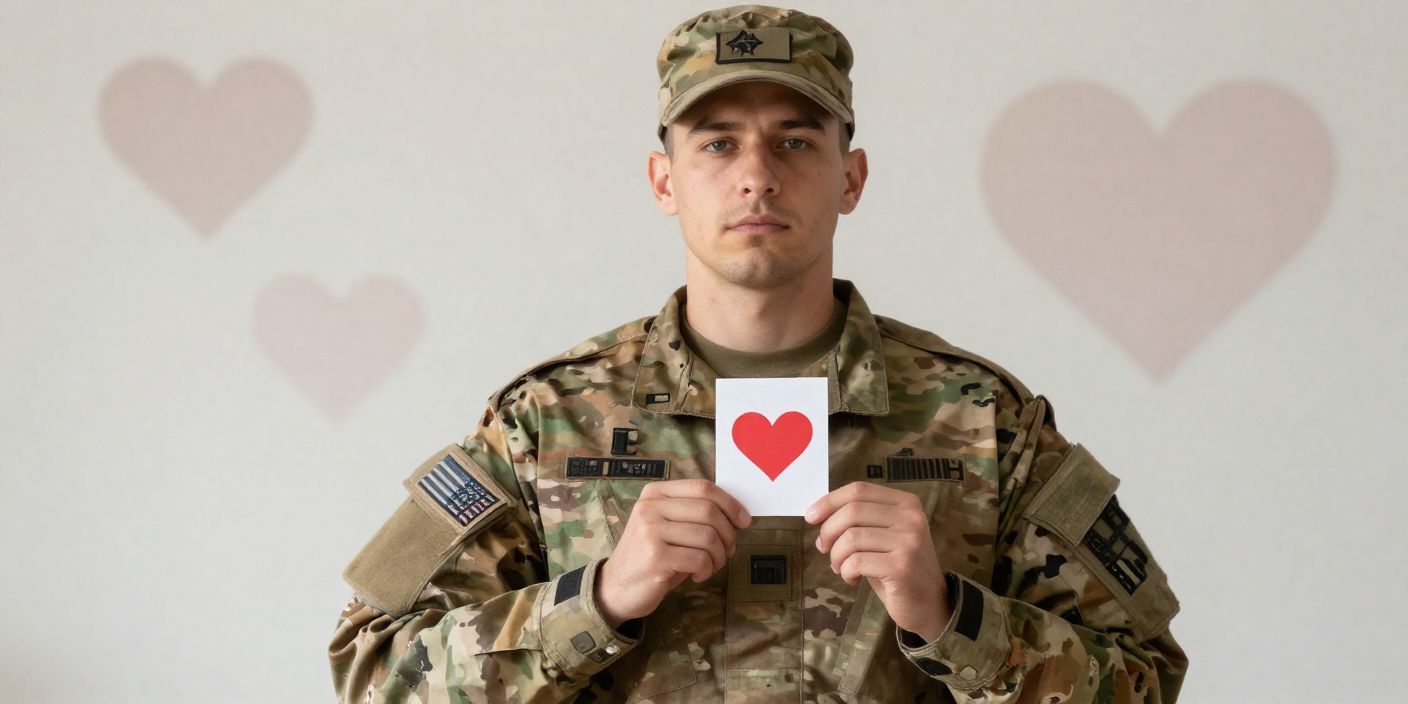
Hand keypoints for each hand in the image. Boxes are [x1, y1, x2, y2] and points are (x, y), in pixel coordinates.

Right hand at [595, 479, 750, 627]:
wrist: (616, 587)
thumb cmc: (651, 556)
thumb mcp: (668, 526)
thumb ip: (693, 514)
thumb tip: (737, 514)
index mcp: (655, 493)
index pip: (702, 487)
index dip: (730, 503)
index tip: (744, 521)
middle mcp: (650, 507)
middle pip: (709, 510)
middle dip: (728, 534)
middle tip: (728, 550)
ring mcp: (650, 531)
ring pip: (708, 536)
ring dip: (719, 556)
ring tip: (711, 565)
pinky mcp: (655, 557)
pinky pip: (700, 558)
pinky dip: (707, 569)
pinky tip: (698, 575)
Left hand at [806, 481, 950, 641]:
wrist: (930, 603)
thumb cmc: (898, 568)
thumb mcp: (883, 536)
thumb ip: (860, 520)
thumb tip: (817, 514)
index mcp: (906, 503)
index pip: (859, 490)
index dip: (829, 501)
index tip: (811, 517)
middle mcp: (911, 518)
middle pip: (851, 511)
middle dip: (828, 532)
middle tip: (824, 549)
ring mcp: (909, 541)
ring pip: (851, 538)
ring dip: (836, 556)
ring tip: (841, 568)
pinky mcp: (902, 566)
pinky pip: (856, 562)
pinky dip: (846, 571)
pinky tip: (853, 578)